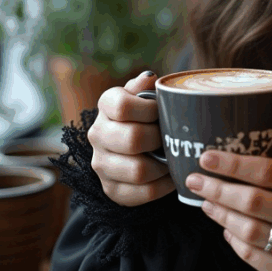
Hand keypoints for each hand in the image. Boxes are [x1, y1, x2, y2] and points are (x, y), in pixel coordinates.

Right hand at [88, 71, 176, 206]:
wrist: (133, 147)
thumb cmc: (146, 115)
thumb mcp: (145, 96)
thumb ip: (147, 87)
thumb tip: (150, 78)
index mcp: (106, 105)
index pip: (122, 106)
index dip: (149, 109)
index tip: (163, 112)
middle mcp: (97, 134)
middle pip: (133, 139)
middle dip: (160, 139)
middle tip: (171, 138)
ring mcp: (101, 164)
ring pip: (138, 170)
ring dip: (164, 165)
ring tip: (174, 157)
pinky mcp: (111, 189)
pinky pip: (144, 192)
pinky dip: (164, 185)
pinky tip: (171, 175)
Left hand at [185, 149, 271, 270]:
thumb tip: (265, 149)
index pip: (267, 170)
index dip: (233, 163)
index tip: (207, 157)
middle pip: (251, 199)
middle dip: (217, 188)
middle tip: (195, 180)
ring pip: (246, 228)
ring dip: (220, 214)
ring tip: (206, 202)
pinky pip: (250, 255)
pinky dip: (233, 239)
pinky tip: (225, 227)